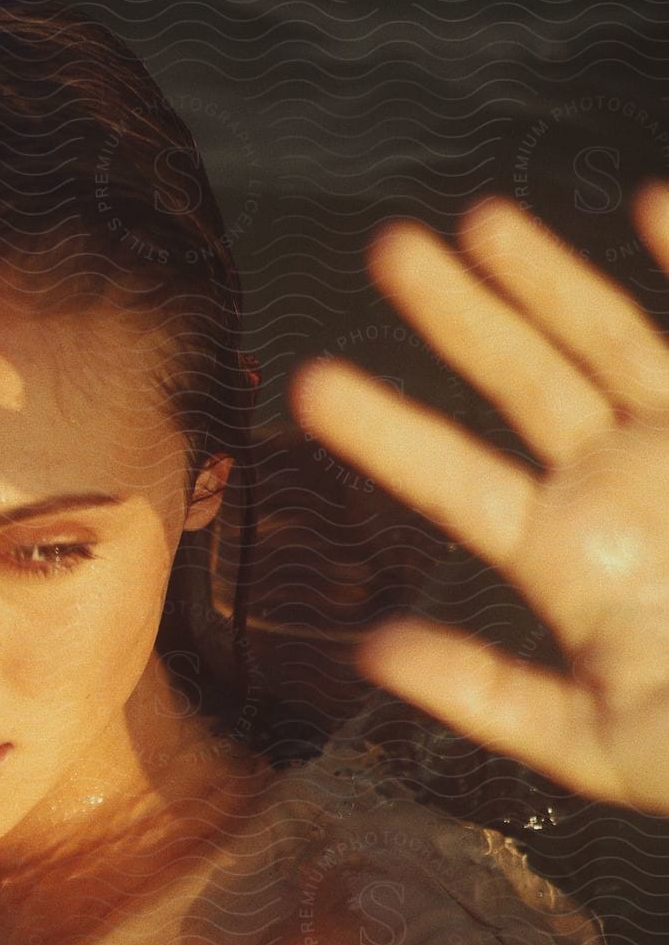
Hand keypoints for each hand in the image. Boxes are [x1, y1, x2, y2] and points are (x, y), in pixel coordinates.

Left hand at [290, 187, 668, 815]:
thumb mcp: (594, 743)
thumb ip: (487, 696)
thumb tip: (369, 652)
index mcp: (565, 561)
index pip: (455, 481)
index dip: (384, 431)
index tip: (309, 384)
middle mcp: (614, 491)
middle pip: (522, 382)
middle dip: (457, 315)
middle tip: (386, 248)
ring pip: (606, 340)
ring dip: (548, 279)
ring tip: (477, 220)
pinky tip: (646, 200)